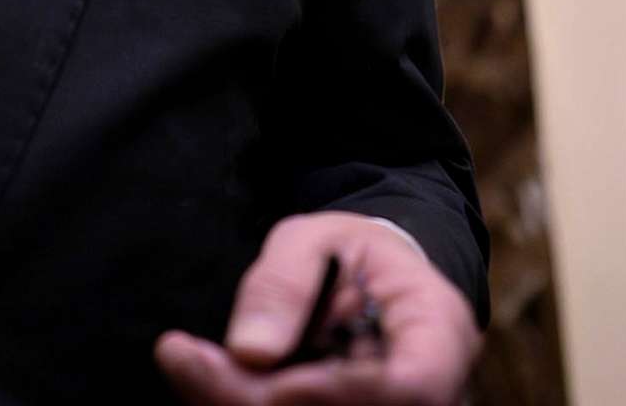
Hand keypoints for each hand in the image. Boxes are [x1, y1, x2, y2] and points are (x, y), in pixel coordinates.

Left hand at [155, 212, 480, 404]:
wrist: (367, 280)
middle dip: (263, 401)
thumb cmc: (350, 252)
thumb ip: (285, 283)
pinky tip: (201, 374)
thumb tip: (249, 351)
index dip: (342, 392)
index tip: (276, 381)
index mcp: (438, 331)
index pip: (412, 384)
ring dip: (243, 403)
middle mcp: (427, 389)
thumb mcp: (315, 237)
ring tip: (188, 362)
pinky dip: (240, 402)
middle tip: (189, 360)